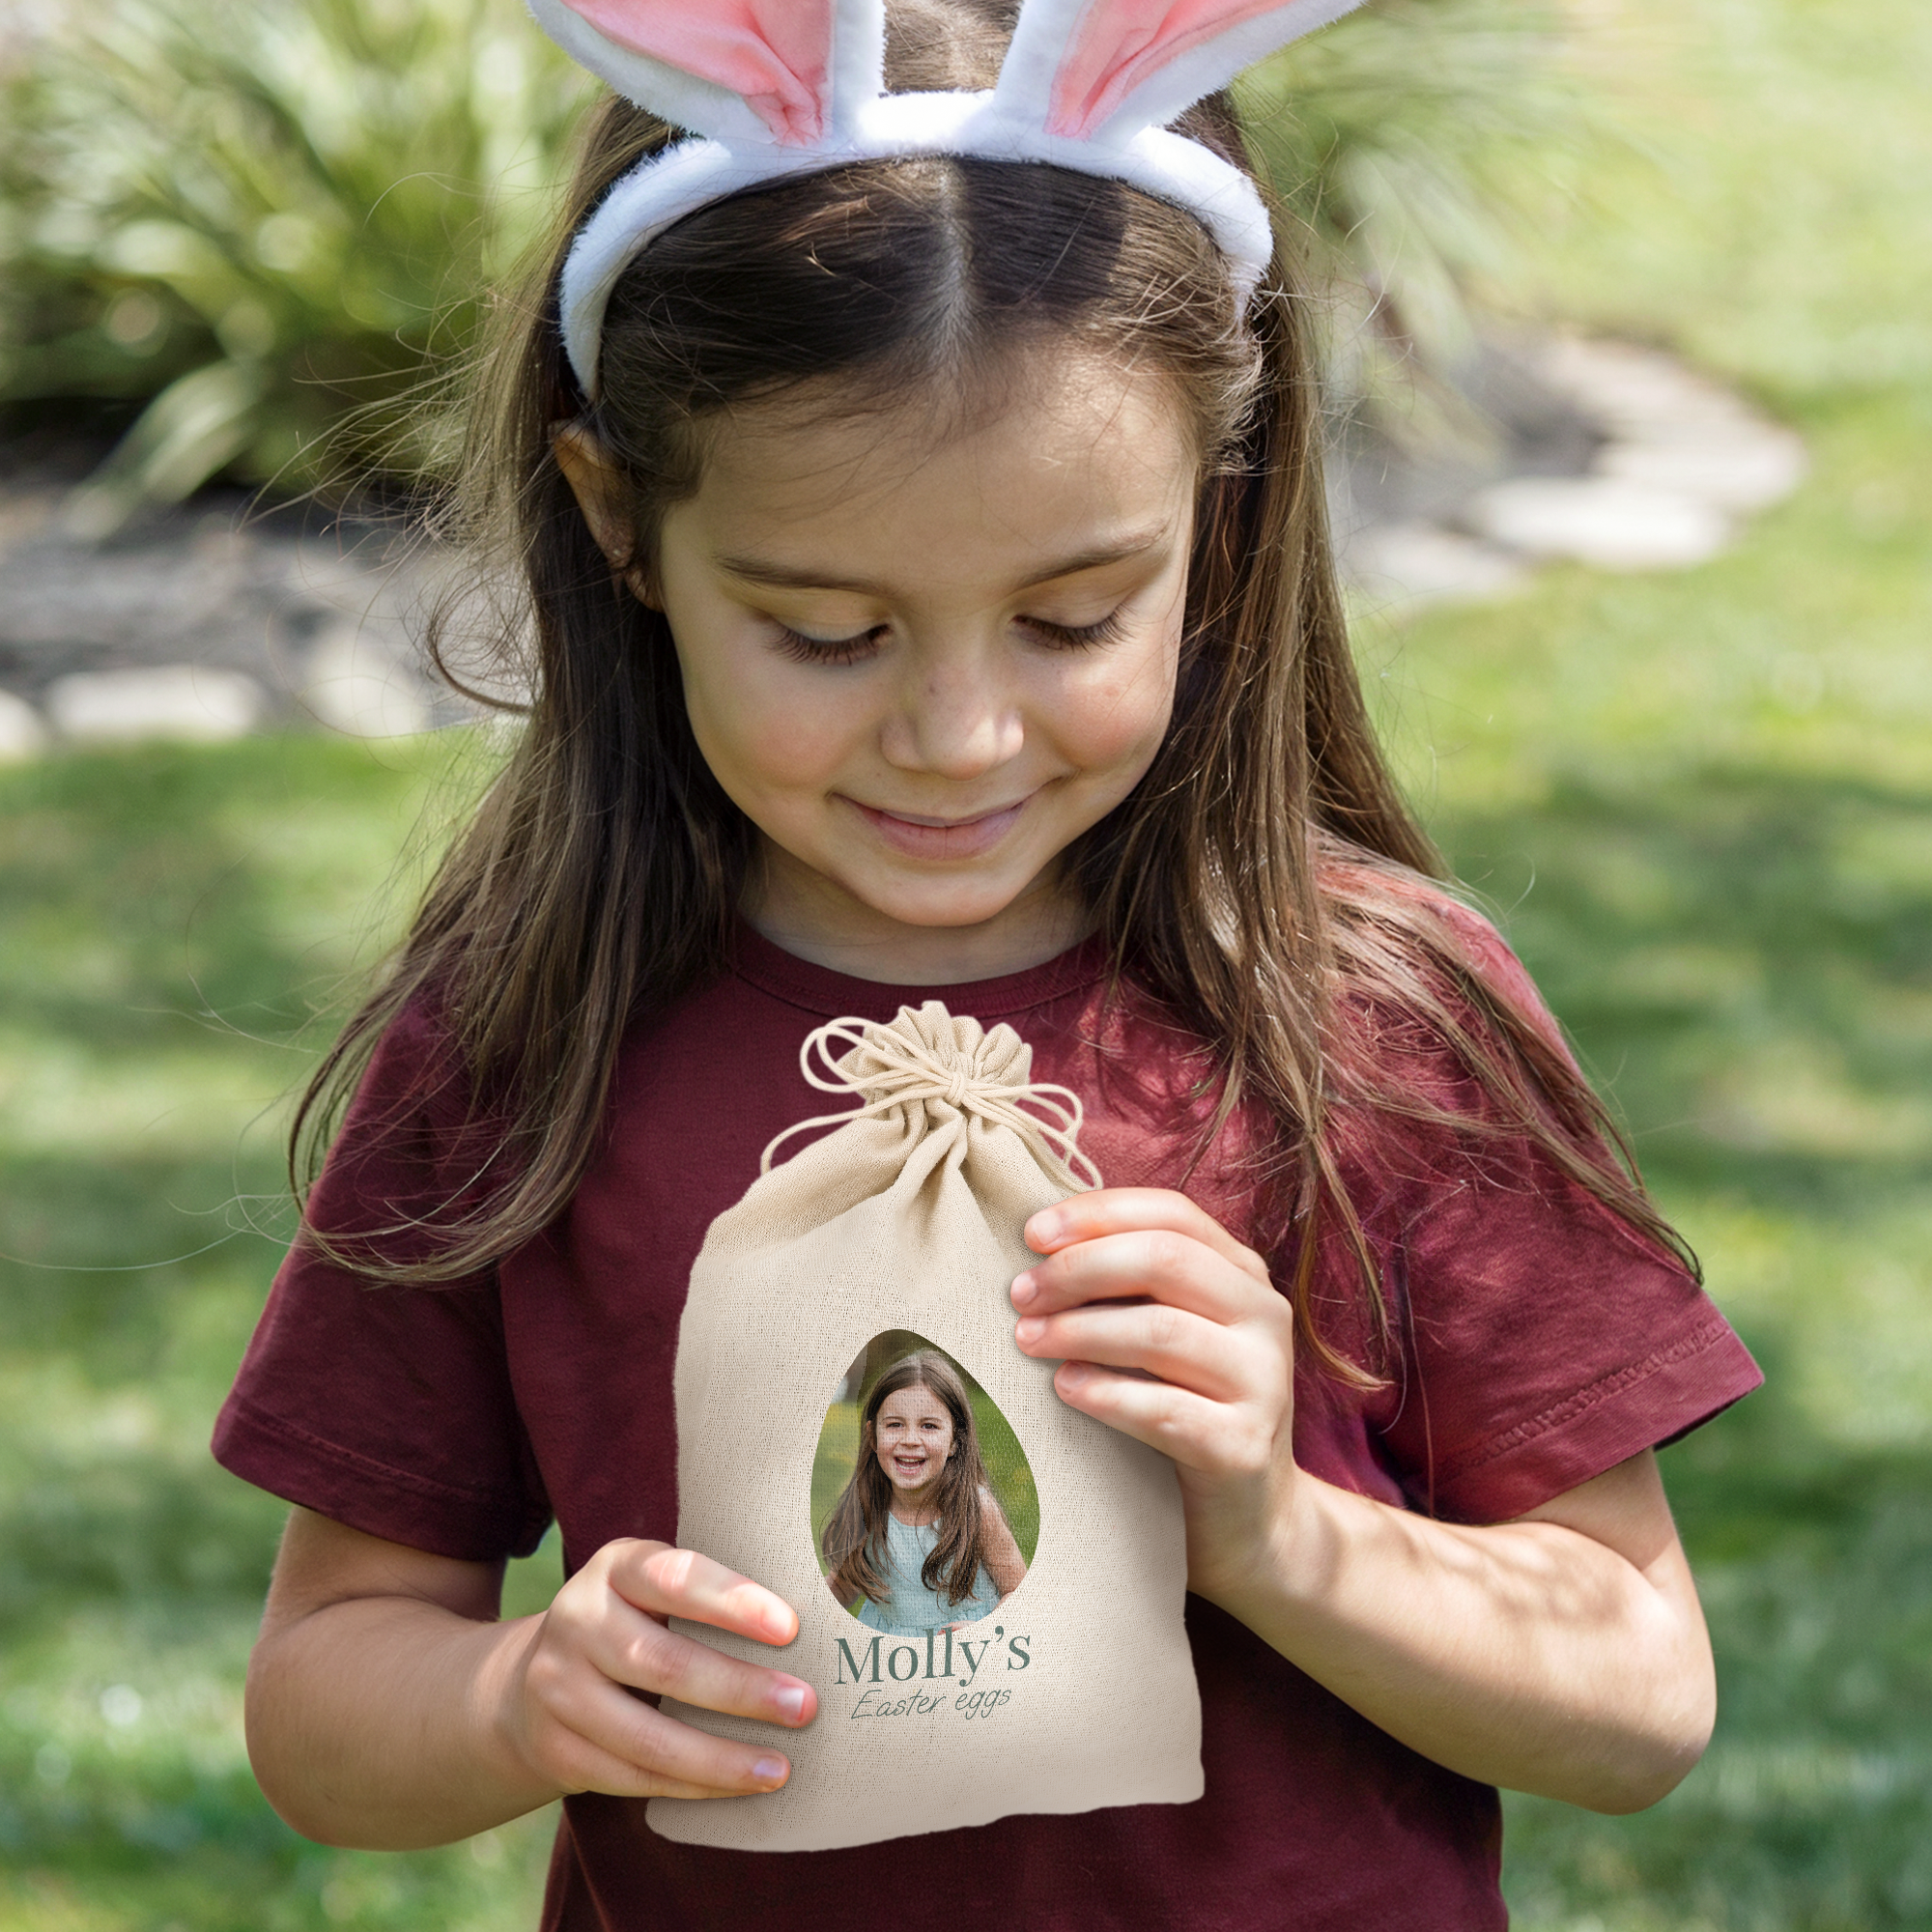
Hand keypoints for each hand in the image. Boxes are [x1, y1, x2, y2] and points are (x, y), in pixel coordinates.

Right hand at [498, 1539, 817, 1801]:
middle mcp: (578, 1619)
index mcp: (616, 1567)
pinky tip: (737, 1787)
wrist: (530, 1678)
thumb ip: (710, 1596)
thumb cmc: (633, 1622)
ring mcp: (557, 1687)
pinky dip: (692, 1786)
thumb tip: (818, 1619)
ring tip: (781, 1767)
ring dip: (721, 1758)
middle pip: (664, 1663)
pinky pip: (633, 1775)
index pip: (677, 1577)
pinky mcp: (554, 1747)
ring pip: (647, 1734)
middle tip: (805, 1706)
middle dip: (742, 1690)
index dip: (734, 1603)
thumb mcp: (653, 1588)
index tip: (791, 1628)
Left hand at [1010, 1188, 1297, 1602]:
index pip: (1172, 1213)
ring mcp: (1264, 1382)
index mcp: (1244, 1275)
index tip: (1032, 1233)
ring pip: (1161, 1331)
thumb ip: (1130, 1287)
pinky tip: (1064, 1389)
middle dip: (1079, 1270)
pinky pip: (1163, 1408)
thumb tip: (1038, 1245)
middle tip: (1020, 1295)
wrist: (1250, 1518)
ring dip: (1080, 1330)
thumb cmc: (1187, 1407)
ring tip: (1028, 1340)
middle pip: (1164, 1260)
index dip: (1097, 1214)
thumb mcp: (1168, 1333)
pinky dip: (1104, 1393)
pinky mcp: (1245, 1446)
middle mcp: (1264, 1317)